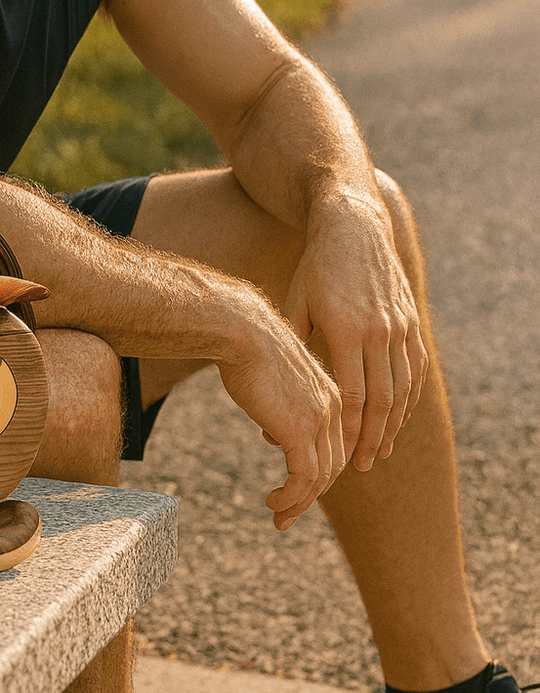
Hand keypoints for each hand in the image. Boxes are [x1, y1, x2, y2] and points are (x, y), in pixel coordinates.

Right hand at [216, 305, 345, 530]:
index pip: (334, 445)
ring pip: (319, 478)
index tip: (297, 490)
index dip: (318, 472)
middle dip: (310, 495)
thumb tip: (274, 431)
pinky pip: (303, 478)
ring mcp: (319, 421)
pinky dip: (290, 497)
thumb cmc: (249, 346)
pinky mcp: (300, 431)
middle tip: (287, 514)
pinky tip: (272, 503)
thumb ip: (284, 404)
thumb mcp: (276, 378)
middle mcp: (333, 409)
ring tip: (278, 516)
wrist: (242, 330)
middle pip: (331, 466)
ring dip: (298, 503)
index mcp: (331, 395)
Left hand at [283, 191, 427, 471]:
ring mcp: (399, 326)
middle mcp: (379, 330)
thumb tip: (277, 402)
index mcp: (346, 329)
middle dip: (373, 438)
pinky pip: (415, 370)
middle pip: (382, 400)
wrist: (352, 226)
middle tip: (363, 465)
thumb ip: (293, 350)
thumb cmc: (315, 269)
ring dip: (394, 424)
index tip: (341, 457)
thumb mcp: (296, 304)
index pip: (353, 395)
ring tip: (381, 450)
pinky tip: (398, 417)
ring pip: (403, 388)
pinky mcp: (410, 320)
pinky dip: (408, 398)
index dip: (349, 431)